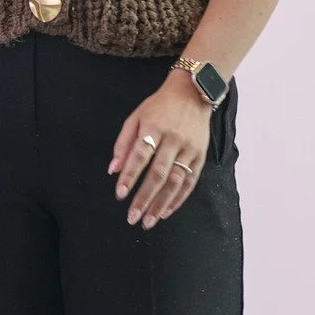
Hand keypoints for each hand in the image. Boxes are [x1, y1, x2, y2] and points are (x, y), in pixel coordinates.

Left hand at [107, 75, 211, 227]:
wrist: (193, 93)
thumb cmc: (159, 106)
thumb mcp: (136, 116)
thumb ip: (123, 143)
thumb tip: (113, 170)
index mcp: (154, 127)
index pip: (140, 155)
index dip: (130, 176)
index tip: (120, 194)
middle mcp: (174, 139)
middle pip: (158, 173)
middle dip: (145, 198)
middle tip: (132, 217)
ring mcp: (189, 149)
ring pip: (175, 182)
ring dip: (161, 204)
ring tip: (149, 221)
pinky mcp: (201, 156)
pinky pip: (190, 182)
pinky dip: (178, 199)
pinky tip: (166, 212)